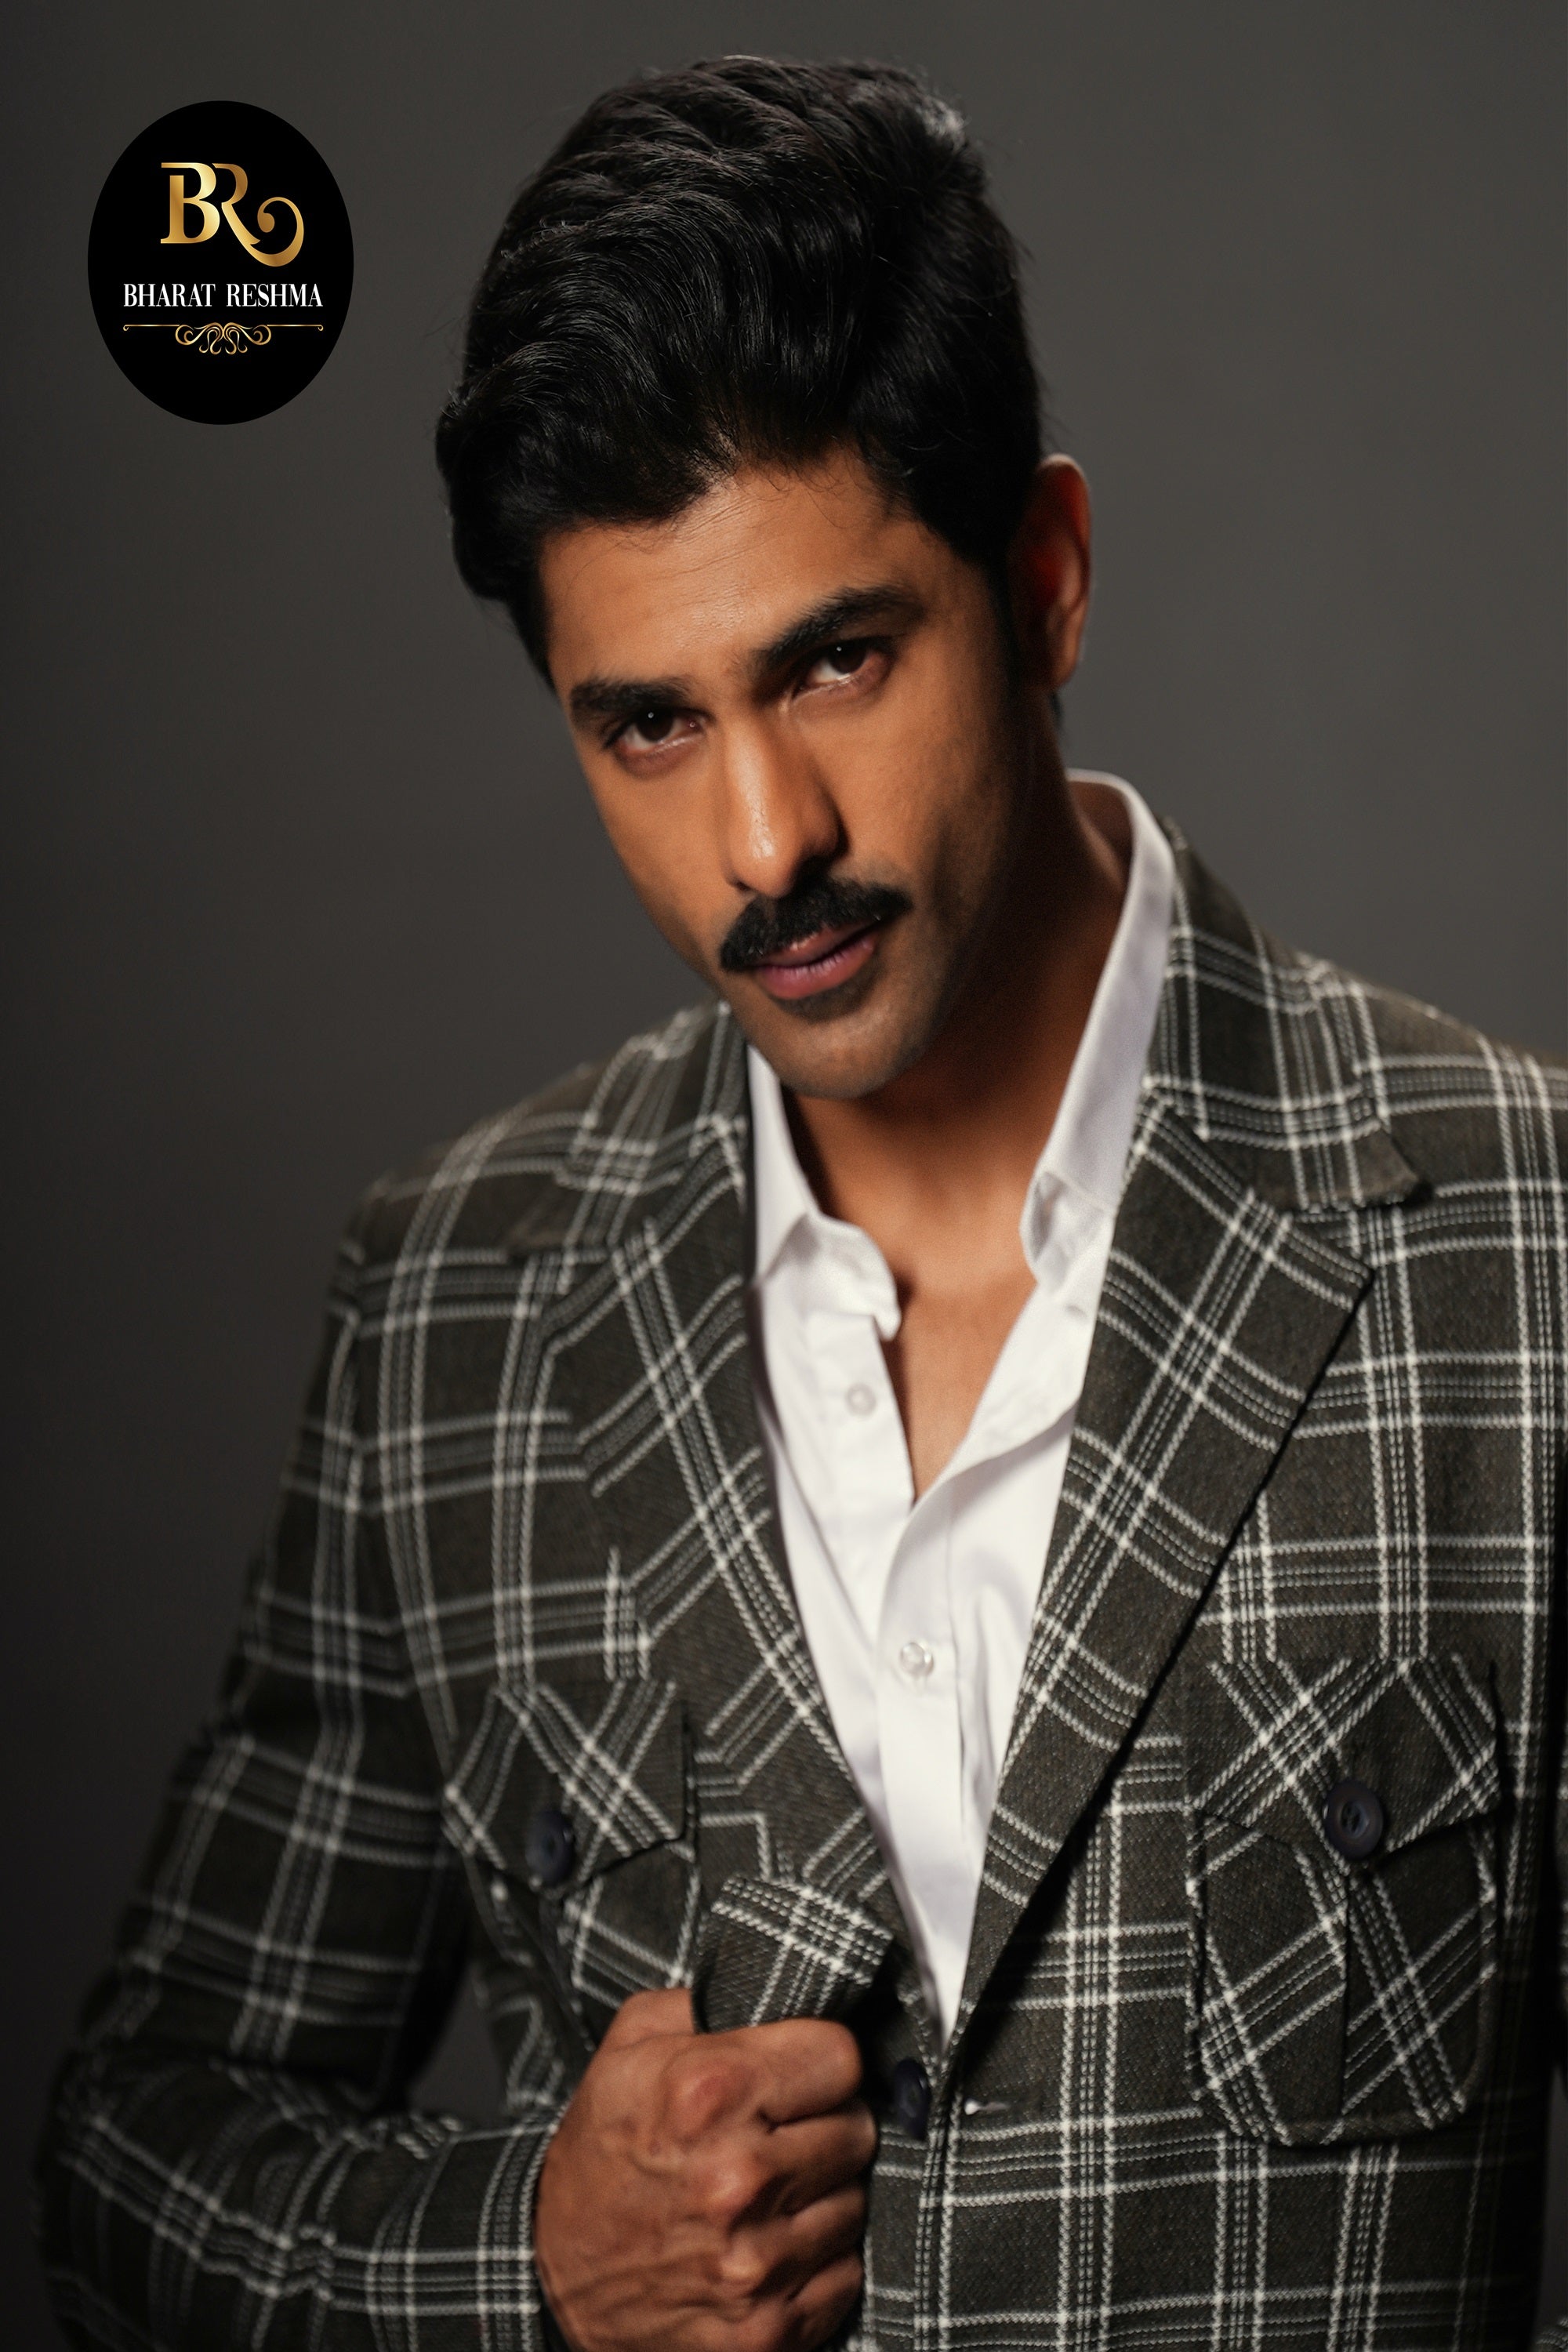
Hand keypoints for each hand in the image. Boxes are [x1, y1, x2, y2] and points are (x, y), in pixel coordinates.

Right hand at [533, 1985, 876, 2351]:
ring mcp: (756, 2263)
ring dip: (821, 2193)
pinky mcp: (769, 2330)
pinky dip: (817, 2258)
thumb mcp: (631, 2046)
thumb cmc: (602, 2152)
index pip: (842, 2055)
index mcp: (708, 2094)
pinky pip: (845, 2273)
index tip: (799, 2072)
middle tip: (778, 2132)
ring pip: (856, 2202)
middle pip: (858, 2127)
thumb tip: (784, 1983)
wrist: (554, 2274)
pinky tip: (769, 2241)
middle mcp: (738, 2178)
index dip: (821, 2059)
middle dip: (824, 2123)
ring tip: (767, 2189)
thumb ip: (710, 2000)